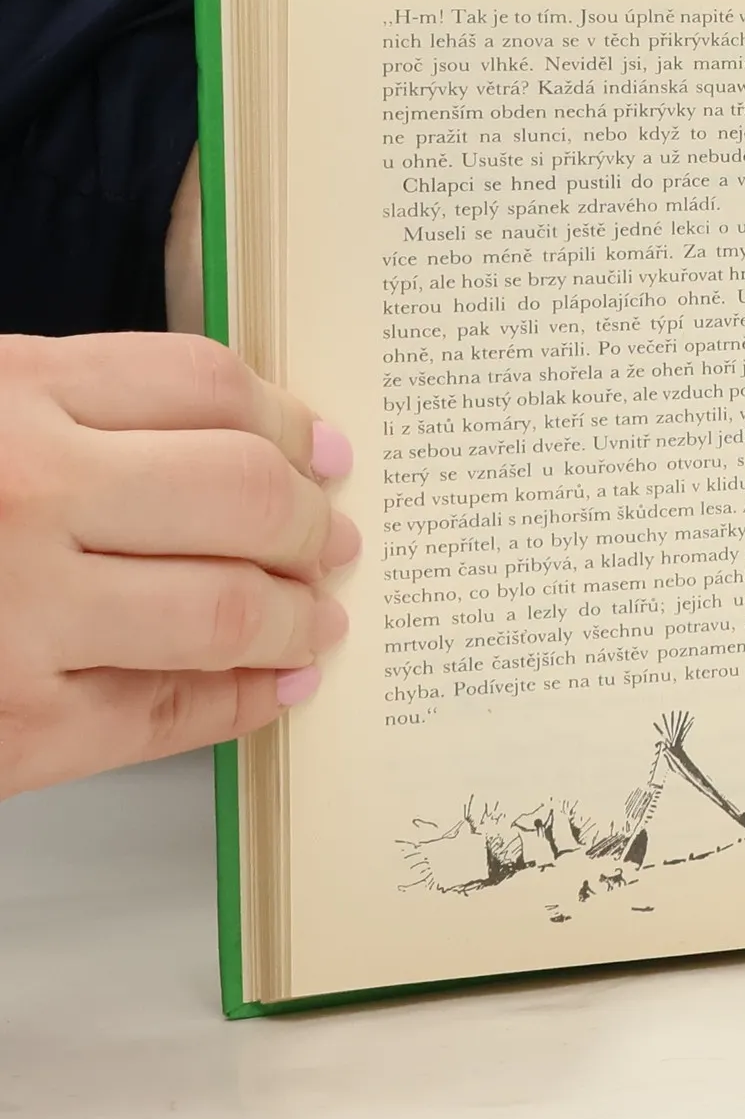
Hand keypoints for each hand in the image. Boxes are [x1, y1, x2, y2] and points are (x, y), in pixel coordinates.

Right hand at [0, 333, 356, 798]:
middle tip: (337, 534)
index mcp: (3, 394)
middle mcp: (22, 495)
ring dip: (301, 614)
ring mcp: (18, 618)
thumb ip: (65, 406)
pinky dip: (244, 701)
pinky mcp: (13, 732)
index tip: (322, 449)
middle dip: (311, 519)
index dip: (287, 419)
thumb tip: (240, 440)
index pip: (204, 386)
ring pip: (229, 609)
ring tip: (322, 614)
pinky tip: (279, 684)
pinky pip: (168, 714)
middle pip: (242, 493)